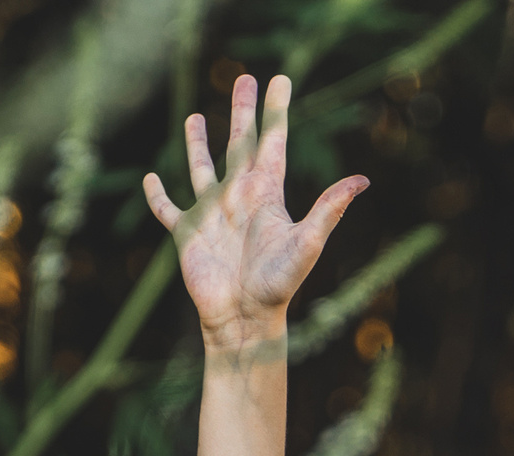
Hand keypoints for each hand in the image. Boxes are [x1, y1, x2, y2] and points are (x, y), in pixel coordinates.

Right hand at [143, 74, 366, 345]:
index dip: (276, 112)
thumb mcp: (307, 243)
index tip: (281, 79)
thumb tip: (362, 180)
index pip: (272, 143)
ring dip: (197, 144)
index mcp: (266, 195)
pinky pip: (168, 211)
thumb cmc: (278, 285)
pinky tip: (151, 179)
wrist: (244, 319)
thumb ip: (329, 209)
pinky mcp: (188, 235)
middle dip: (242, 112)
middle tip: (243, 79)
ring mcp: (212, 216)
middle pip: (239, 145)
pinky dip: (158, 196)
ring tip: (195, 117)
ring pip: (202, 169)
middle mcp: (239, 199)